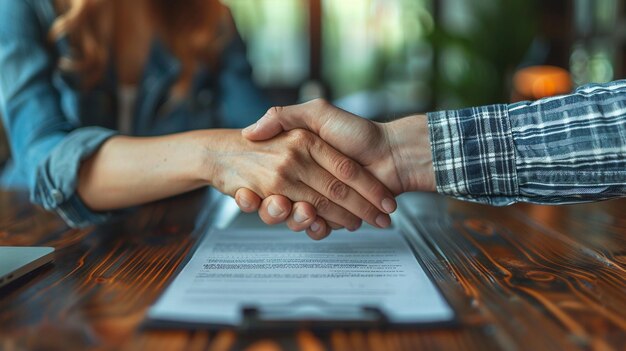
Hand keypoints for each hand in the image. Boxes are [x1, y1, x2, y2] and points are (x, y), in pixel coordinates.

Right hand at [236, 99, 435, 233]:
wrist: (396, 154)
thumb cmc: (360, 132)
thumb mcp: (318, 113)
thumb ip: (284, 116)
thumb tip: (251, 132)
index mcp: (299, 155)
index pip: (272, 177)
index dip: (258, 188)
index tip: (247, 193)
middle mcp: (306, 177)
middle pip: (282, 201)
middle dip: (277, 208)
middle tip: (278, 203)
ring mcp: (319, 198)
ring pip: (297, 217)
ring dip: (296, 220)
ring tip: (304, 212)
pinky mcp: (334, 217)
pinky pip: (318, 228)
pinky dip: (317, 230)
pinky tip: (318, 225)